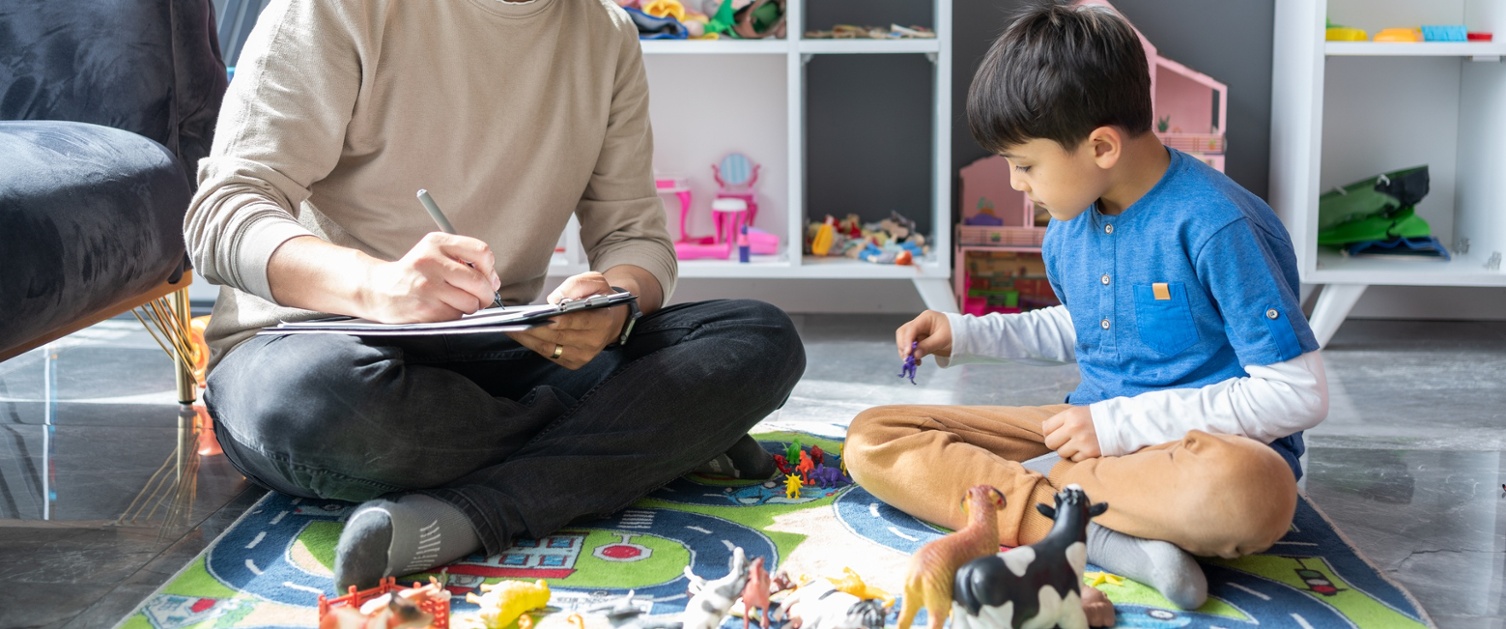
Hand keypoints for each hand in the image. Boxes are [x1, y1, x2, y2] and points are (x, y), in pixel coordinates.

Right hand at [359, 232, 499, 322]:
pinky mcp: (426, 308)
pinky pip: (457, 315)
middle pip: (480, 281)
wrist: (379, 290)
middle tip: (481, 297)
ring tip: (455, 301)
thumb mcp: (434, 253)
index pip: (482, 252)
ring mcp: (428, 286)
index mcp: (436, 243)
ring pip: (471, 302)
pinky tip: (442, 308)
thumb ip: (464, 260)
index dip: (490, 268)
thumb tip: (494, 281)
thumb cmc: (414, 273)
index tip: (486, 276)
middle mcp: (431, 261)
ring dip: (470, 306)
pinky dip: (456, 315)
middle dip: (486, 294)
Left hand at [507, 272, 625, 368]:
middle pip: (558, 336)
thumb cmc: (601, 298)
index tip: (540, 315)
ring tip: (510, 326)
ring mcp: (583, 355)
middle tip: (513, 320)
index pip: (578, 321)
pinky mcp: (573, 363)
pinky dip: (532, 344)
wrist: (612, 319)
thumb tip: (554, 300)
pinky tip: (519, 334)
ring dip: (528, 338)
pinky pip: (548, 353)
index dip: (559, 320)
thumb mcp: (596, 281)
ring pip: (550, 348)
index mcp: (602, 321)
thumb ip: (577, 285)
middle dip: (534, 329)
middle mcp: (593, 342)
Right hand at [895, 310, 952, 366]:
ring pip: (904, 340)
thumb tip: (914, 355)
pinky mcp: (919, 340)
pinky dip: (911, 354)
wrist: (963, 337)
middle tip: (908, 359)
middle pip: (904, 333)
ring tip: (913, 362)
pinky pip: (910, 347)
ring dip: (905, 352)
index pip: (911, 328)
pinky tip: (917, 361)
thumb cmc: (955, 334)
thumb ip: (927, 346)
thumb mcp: (942, 340)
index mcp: (925, 318)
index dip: (907, 341)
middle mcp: (919, 323)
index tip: (908, 353)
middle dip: (903, 346)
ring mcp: (918, 331)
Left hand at [1042, 405, 1101, 461]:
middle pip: (1050, 443)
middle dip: (1056, 444)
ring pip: (1061, 453)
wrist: (1123, 423)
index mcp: (1070, 415)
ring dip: (1068, 451)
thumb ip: (1060, 420)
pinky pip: (1074, 460)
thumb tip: (1043, 427)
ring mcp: (1082, 441)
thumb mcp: (1078, 412)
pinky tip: (1087, 449)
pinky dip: (1078, 456)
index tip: (1058, 434)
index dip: (1050, 433)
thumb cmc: (1098, 418)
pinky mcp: (1089, 453)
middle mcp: (1074, 427)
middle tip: (1067, 441)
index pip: (1046, 429)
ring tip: (1079, 444)